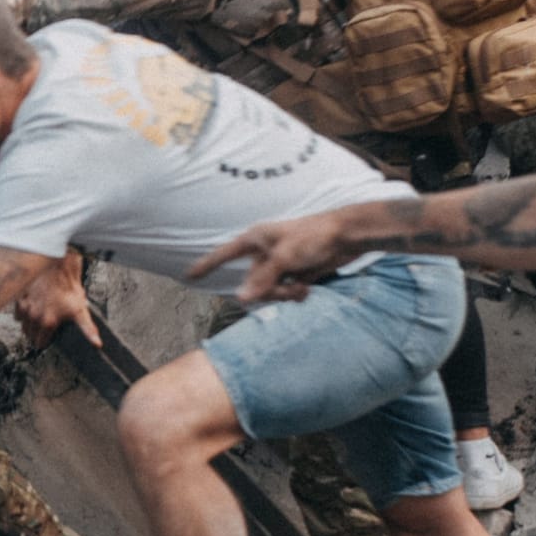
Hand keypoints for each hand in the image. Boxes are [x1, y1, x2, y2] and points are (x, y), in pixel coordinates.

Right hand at [16, 255, 100, 348]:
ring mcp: (24, 307)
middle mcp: (33, 317)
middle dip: (37, 333)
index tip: (51, 334)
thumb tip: (97, 343)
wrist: (57, 267)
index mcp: (47, 323)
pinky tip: (33, 307)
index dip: (46, 340)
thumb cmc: (69, 287)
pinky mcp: (19, 299)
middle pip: (30, 336)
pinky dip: (23, 313)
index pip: (40, 343)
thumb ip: (88, 329)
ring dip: (30, 324)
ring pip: (23, 325)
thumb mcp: (81, 310)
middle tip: (47, 325)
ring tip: (40, 316)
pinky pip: (17, 313)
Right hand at [187, 217, 350, 302]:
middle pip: (251, 283)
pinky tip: (307, 288)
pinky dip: (294, 294)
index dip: (206, 265)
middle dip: (268, 291)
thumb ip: (262, 280)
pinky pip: (284, 291)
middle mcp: (263, 252)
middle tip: (287, 287)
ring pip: (269, 291)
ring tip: (301, 288)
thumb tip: (241, 299)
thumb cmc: (313, 237)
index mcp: (255, 240)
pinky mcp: (294, 272)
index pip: (223, 255)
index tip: (189, 276)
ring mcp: (279, 264)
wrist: (346, 236)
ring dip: (284, 294)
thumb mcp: (284, 258)